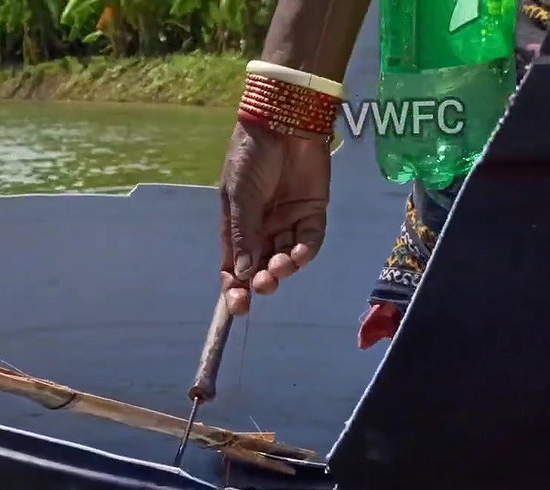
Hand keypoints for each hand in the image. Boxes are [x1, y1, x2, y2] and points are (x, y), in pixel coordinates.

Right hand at [218, 121, 330, 314]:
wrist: (283, 122)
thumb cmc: (251, 156)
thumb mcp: (239, 197)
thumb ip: (243, 236)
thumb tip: (240, 275)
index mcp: (238, 226)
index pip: (234, 265)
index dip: (235, 288)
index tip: (238, 307)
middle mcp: (263, 227)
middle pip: (261, 266)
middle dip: (261, 281)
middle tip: (264, 285)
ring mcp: (289, 220)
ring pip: (286, 256)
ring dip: (283, 268)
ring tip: (281, 265)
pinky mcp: (314, 211)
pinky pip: (310, 240)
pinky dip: (305, 252)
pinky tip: (299, 255)